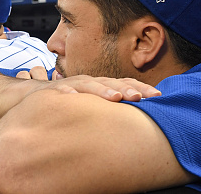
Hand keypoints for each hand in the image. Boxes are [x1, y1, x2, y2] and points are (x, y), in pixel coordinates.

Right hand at [17, 67, 160, 101]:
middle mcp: (90, 82)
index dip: (141, 88)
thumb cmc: (73, 101)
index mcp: (102, 85)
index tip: (159, 96)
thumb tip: (138, 119)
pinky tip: (75, 96)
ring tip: (116, 97)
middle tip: (143, 97)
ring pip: (90, 85)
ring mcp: (74, 84)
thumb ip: (111, 109)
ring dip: (103, 90)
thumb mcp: (94, 105)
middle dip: (128, 89)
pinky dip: (69, 92)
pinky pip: (64, 90)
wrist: (41, 95)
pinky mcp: (56, 90)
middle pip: (112, 83)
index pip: (124, 83)